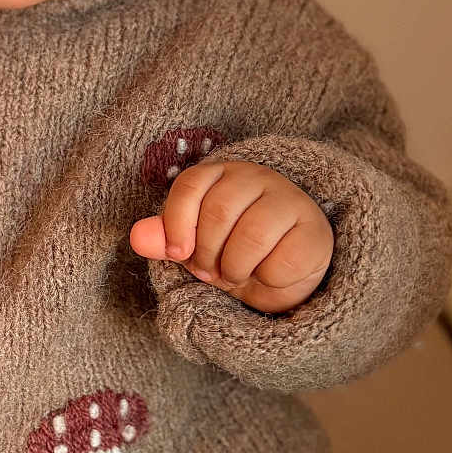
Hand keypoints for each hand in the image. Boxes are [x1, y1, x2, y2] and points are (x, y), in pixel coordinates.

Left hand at [130, 160, 333, 314]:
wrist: (284, 273)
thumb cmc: (234, 252)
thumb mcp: (194, 247)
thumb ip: (165, 238)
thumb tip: (137, 236)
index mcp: (222, 174)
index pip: (190, 185)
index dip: (176, 223)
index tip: (177, 254)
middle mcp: (257, 177)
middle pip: (218, 212)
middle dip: (206, 254)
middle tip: (211, 271)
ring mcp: (290, 201)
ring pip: (250, 236)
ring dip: (235, 269)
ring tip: (237, 273)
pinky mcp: (314, 232)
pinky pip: (281, 260)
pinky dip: (267, 279)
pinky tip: (269, 274)